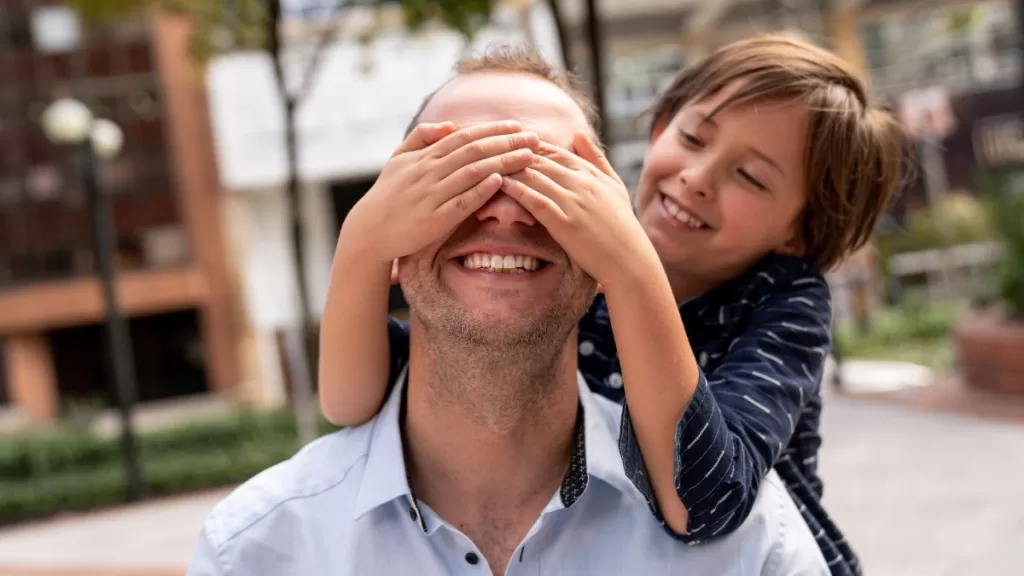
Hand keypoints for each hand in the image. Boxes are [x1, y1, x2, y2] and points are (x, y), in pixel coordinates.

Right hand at [341, 121, 539, 263]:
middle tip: (535, 138)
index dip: (492, 130)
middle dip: (507, 142)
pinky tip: (500, 180)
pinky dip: (481, 189)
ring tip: (528, 156)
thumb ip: (421, 137)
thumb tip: (449, 124)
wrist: (369, 230)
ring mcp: (432, 195)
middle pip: (474, 150)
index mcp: (424, 157)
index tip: (517, 125)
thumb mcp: (398, 159)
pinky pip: (462, 201)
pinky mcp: (435, 219)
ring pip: (473, 172)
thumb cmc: (387, 194)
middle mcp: (429, 171)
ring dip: (503, 162)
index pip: (464, 136)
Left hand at [501, 133, 658, 289]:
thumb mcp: (614, 184)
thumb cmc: (621, 223)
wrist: (628, 258)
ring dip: (509, 168)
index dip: (529, 145)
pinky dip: (516, 190)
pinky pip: (535, 200)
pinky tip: (500, 185)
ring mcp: (572, 202)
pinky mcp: (564, 223)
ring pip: (534, 177)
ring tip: (487, 163)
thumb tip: (579, 132)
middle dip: (513, 153)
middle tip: (489, 150)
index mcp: (590, 173)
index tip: (509, 143)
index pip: (553, 151)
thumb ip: (596, 158)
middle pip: (539, 160)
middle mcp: (580, 183)